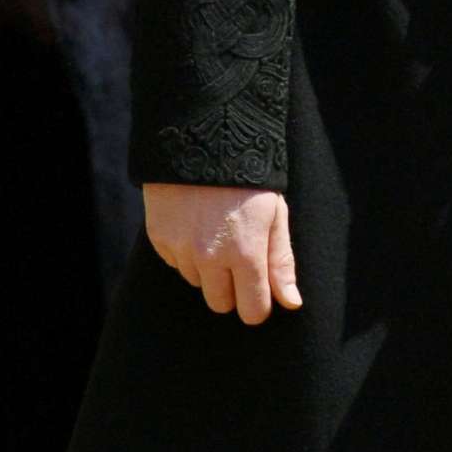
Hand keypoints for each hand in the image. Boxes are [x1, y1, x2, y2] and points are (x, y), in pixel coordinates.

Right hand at [142, 182, 301, 323]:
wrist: (205, 142)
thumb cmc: (250, 180)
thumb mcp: (275, 215)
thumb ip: (281, 262)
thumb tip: (291, 303)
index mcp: (246, 252)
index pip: (251, 310)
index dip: (258, 306)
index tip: (260, 296)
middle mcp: (211, 257)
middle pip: (220, 304)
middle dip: (232, 290)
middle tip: (239, 259)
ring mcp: (182, 250)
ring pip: (198, 283)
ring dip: (208, 269)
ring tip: (218, 232)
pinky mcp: (161, 240)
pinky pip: (177, 264)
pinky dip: (187, 253)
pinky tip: (197, 225)